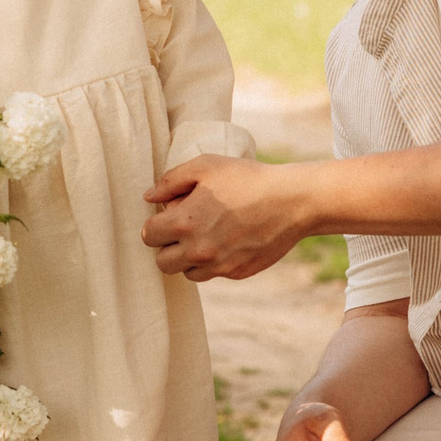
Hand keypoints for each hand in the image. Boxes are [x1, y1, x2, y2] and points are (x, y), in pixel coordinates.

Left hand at [141, 155, 310, 279]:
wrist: (291, 201)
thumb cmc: (247, 179)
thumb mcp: (206, 166)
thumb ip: (170, 181)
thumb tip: (149, 197)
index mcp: (184, 223)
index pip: (149, 236)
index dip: (156, 224)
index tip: (169, 216)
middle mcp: (198, 250)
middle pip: (162, 263)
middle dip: (168, 247)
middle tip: (184, 230)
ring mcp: (218, 266)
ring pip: (187, 272)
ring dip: (190, 258)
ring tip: (207, 235)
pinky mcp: (237, 273)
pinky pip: (214, 274)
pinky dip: (214, 262)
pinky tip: (229, 240)